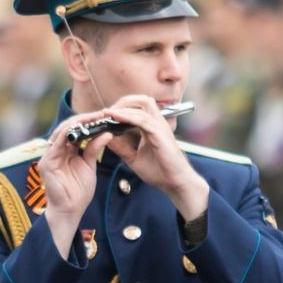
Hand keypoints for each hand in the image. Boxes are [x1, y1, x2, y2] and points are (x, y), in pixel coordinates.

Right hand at [37, 111, 110, 258]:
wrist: (70, 210)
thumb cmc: (79, 192)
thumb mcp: (90, 165)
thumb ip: (94, 149)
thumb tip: (107, 133)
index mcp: (64, 151)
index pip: (75, 130)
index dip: (88, 121)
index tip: (104, 116)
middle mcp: (55, 150)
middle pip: (68, 127)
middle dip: (85, 119)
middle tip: (102, 113)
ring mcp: (49, 155)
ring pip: (62, 131)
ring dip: (79, 123)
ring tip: (95, 117)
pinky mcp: (47, 162)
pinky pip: (58, 142)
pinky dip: (71, 133)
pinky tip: (84, 128)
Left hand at [99, 95, 210, 221]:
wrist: (176, 183)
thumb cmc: (160, 171)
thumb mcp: (133, 158)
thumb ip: (121, 147)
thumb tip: (106, 138)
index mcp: (153, 127)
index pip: (138, 107)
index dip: (122, 108)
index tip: (106, 115)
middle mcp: (158, 123)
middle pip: (142, 99)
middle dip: (122, 102)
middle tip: (106, 112)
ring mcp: (160, 127)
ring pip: (142, 105)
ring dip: (123, 107)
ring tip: (107, 113)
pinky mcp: (160, 134)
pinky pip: (142, 119)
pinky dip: (127, 116)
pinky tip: (114, 118)